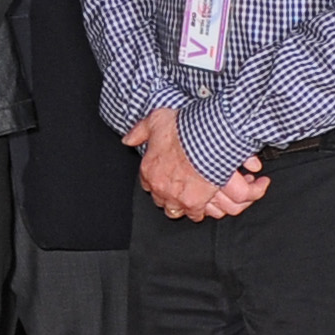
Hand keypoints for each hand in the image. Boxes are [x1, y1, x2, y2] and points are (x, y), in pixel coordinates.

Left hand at [126, 106, 265, 220]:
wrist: (207, 139)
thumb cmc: (185, 129)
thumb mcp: (157, 120)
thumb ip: (140, 131)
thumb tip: (128, 139)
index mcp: (149, 169)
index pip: (148, 184)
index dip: (158, 181)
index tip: (165, 177)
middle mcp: (159, 187)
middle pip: (160, 199)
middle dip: (168, 195)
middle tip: (179, 188)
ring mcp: (175, 197)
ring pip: (174, 210)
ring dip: (181, 205)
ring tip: (190, 198)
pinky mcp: (193, 204)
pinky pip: (194, 214)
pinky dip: (198, 210)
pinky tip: (203, 204)